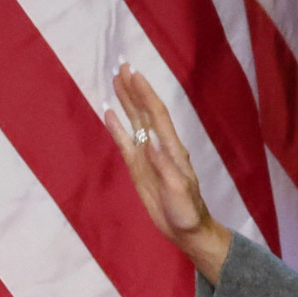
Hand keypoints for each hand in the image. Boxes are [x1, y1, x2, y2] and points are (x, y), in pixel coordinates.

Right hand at [104, 63, 231, 283]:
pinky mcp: (139, 169)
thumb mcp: (179, 192)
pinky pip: (126, 144)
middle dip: (134, 90)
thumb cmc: (188, 212)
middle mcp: (161, 147)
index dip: (145, 94)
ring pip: (135, 123)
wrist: (187, 229)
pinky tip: (110, 114)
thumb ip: (165, 169)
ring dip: (126, 102)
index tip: (134, 75)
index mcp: (173, 150)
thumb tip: (150, 145)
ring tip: (116, 81)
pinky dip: (117, 128)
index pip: (157, 115)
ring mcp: (149, 157)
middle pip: (145, 112)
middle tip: (122, 67)